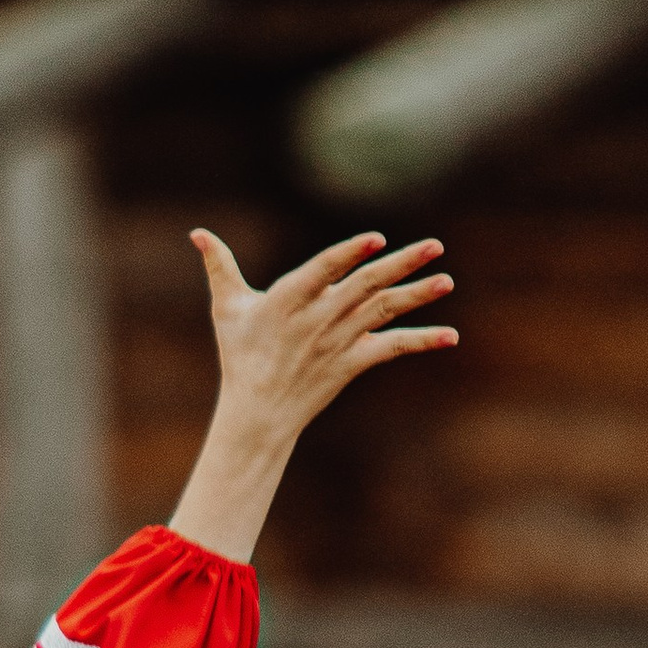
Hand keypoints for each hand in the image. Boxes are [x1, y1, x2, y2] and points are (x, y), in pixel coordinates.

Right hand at [168, 229, 456, 564]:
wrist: (258, 414)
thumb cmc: (241, 356)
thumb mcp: (227, 309)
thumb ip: (220, 267)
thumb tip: (197, 234)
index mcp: (287, 300)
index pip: (323, 272)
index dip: (349, 256)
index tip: (375, 240)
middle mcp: (317, 320)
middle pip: (365, 287)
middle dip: (400, 265)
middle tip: (435, 246)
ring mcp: (337, 343)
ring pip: (383, 313)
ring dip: (417, 296)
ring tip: (446, 279)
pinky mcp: (352, 364)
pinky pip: (391, 349)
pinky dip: (421, 341)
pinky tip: (451, 336)